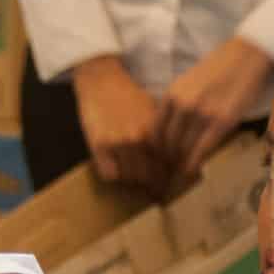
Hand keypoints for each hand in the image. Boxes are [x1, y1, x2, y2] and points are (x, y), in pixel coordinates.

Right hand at [71, 55, 167, 193]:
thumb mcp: (152, 112)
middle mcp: (139, 138)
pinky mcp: (99, 145)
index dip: (169, 177)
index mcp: (155, 131)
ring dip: (133, 183)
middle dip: (153, 185)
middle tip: (155, 193)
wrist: (101, 80)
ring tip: (135, 184)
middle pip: (150, 175)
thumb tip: (174, 157)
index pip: (167, 164)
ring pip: (130, 177)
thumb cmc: (127, 94)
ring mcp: (118, 143)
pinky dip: (113, 177)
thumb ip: (161, 135)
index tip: (169, 186)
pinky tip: (115, 171)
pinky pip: (109, 175)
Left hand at [157, 38, 273, 184]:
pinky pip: (203, 149)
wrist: (246, 56)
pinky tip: (192, 170)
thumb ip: (175, 104)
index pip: (154, 130)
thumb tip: (168, 131)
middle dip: (165, 159)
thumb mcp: (187, 83)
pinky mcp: (223, 121)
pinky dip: (195, 162)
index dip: (153, 148)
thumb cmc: (218, 69)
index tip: (156, 158)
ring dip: (179, 163)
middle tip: (166, 170)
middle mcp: (183, 105)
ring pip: (183, 148)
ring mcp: (202, 114)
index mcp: (171, 95)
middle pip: (166, 142)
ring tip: (179, 172)